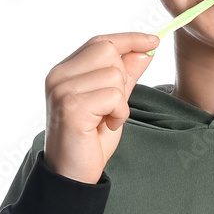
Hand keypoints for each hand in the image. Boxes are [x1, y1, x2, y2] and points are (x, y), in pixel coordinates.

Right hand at [43, 32, 158, 183]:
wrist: (73, 173)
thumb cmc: (91, 139)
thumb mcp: (113, 101)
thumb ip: (126, 75)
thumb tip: (145, 50)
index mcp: (64, 71)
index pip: (100, 42)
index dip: (129, 39)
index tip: (155, 40)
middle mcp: (59, 75)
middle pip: (108, 52)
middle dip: (122, 77)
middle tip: (113, 104)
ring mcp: (63, 90)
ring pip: (114, 75)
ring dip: (121, 102)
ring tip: (107, 119)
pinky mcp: (72, 106)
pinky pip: (114, 96)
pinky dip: (119, 113)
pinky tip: (106, 126)